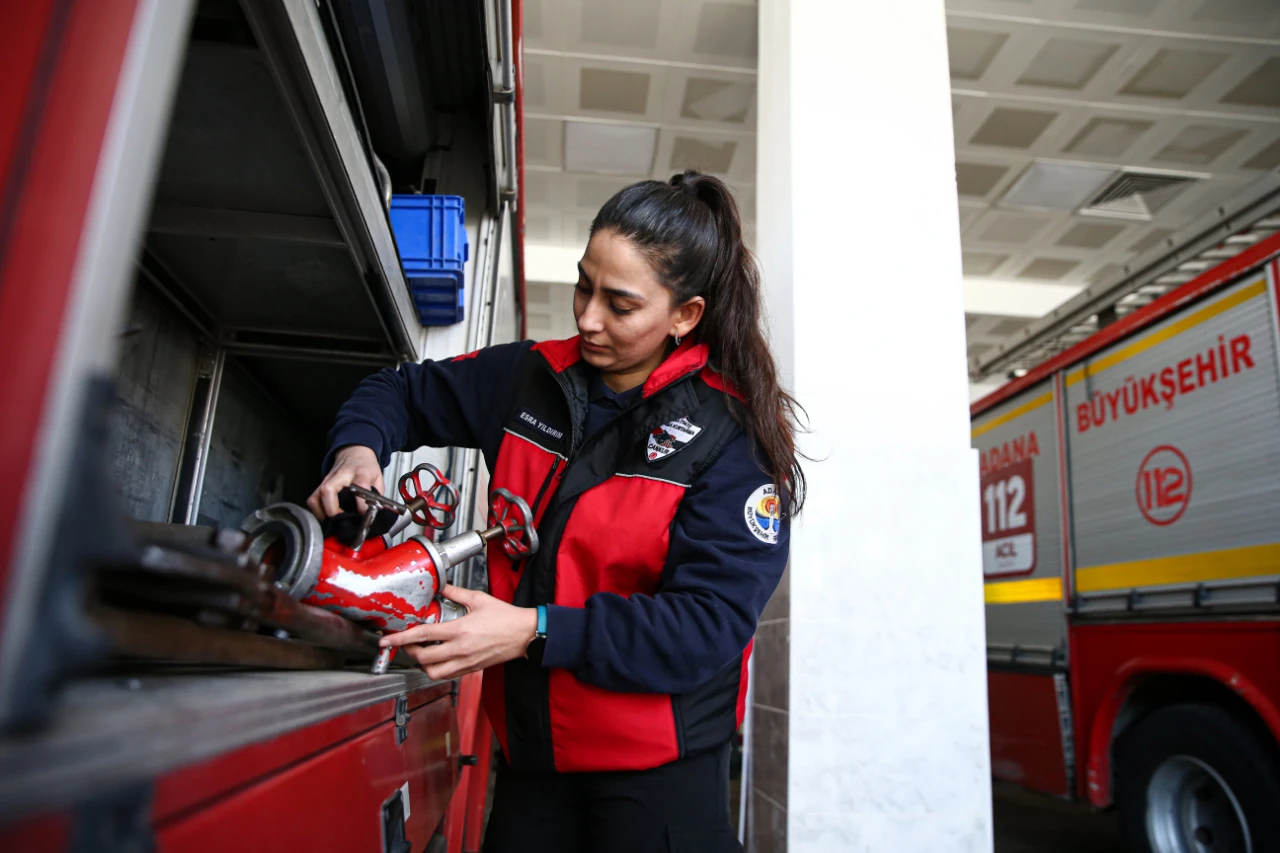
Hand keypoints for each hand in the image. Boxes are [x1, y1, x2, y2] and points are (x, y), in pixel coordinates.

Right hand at [307, 445, 384, 517]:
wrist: (354, 451)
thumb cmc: (366, 466)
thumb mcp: (378, 478)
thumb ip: (377, 495)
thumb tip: (375, 513)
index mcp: (360, 473)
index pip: (360, 485)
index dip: (362, 503)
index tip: (364, 514)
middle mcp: (341, 475)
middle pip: (329, 490)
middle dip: (333, 510)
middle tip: (343, 521)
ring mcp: (328, 479)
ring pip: (316, 496)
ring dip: (322, 512)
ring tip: (333, 520)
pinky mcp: (320, 484)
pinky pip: (313, 499)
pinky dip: (317, 510)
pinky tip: (326, 515)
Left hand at [379, 585, 537, 680]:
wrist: (524, 634)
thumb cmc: (506, 618)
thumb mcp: (479, 599)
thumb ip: (456, 592)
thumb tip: (442, 586)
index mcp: (459, 630)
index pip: (422, 636)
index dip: (401, 638)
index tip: (387, 640)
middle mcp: (460, 649)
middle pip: (423, 658)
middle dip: (409, 651)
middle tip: (406, 643)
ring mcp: (465, 662)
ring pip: (433, 672)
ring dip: (422, 664)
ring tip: (421, 653)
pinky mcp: (471, 669)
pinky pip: (447, 675)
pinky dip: (437, 670)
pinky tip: (437, 659)